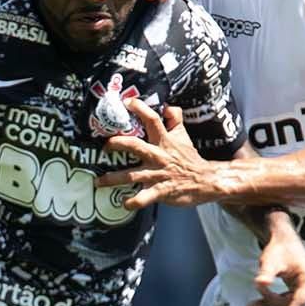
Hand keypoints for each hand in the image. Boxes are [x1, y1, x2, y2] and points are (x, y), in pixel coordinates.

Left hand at [96, 99, 220, 209]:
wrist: (205, 181)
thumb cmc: (189, 159)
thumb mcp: (183, 136)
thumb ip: (175, 120)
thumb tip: (168, 107)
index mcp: (164, 140)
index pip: (152, 119)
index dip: (140, 109)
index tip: (127, 102)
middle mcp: (158, 156)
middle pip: (135, 145)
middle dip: (117, 144)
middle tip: (105, 146)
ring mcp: (158, 175)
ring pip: (132, 175)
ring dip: (113, 179)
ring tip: (98, 181)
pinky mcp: (160, 191)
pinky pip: (143, 198)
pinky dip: (132, 202)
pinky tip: (123, 203)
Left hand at [250, 216, 304, 305]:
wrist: (282, 240)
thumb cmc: (279, 249)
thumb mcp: (270, 261)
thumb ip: (266, 272)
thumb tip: (261, 283)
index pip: (300, 301)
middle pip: (291, 303)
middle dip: (272, 301)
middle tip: (254, 299)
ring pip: (286, 304)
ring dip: (269, 303)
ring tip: (251, 305)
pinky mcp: (298, 290)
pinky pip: (285, 300)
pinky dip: (271, 301)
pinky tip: (257, 304)